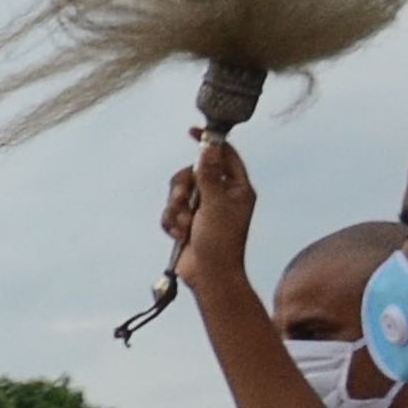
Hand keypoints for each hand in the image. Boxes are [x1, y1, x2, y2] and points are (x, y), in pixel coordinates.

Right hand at [168, 137, 257, 300]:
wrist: (209, 276)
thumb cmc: (220, 241)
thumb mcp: (215, 204)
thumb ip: (210, 174)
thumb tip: (209, 146)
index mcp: (237, 189)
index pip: (225, 156)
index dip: (210, 144)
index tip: (192, 132)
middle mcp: (221, 196)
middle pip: (193, 173)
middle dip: (182, 187)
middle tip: (183, 201)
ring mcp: (203, 210)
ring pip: (177, 193)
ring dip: (176, 210)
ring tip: (184, 226)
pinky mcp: (187, 223)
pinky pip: (170, 212)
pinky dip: (171, 223)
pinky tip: (179, 236)